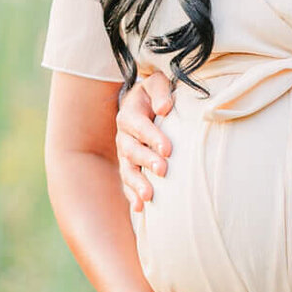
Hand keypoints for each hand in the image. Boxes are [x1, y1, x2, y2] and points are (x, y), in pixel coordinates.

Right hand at [116, 70, 174, 210]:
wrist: (144, 104)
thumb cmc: (155, 94)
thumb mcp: (157, 83)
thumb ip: (161, 91)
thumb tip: (165, 108)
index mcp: (129, 114)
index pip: (139, 126)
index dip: (152, 137)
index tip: (168, 149)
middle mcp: (124, 135)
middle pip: (131, 150)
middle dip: (146, 161)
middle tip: (163, 170)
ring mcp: (125, 154)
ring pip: (127, 170)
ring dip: (137, 183)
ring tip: (149, 196)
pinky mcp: (129, 167)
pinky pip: (127, 183)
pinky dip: (132, 196)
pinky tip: (140, 208)